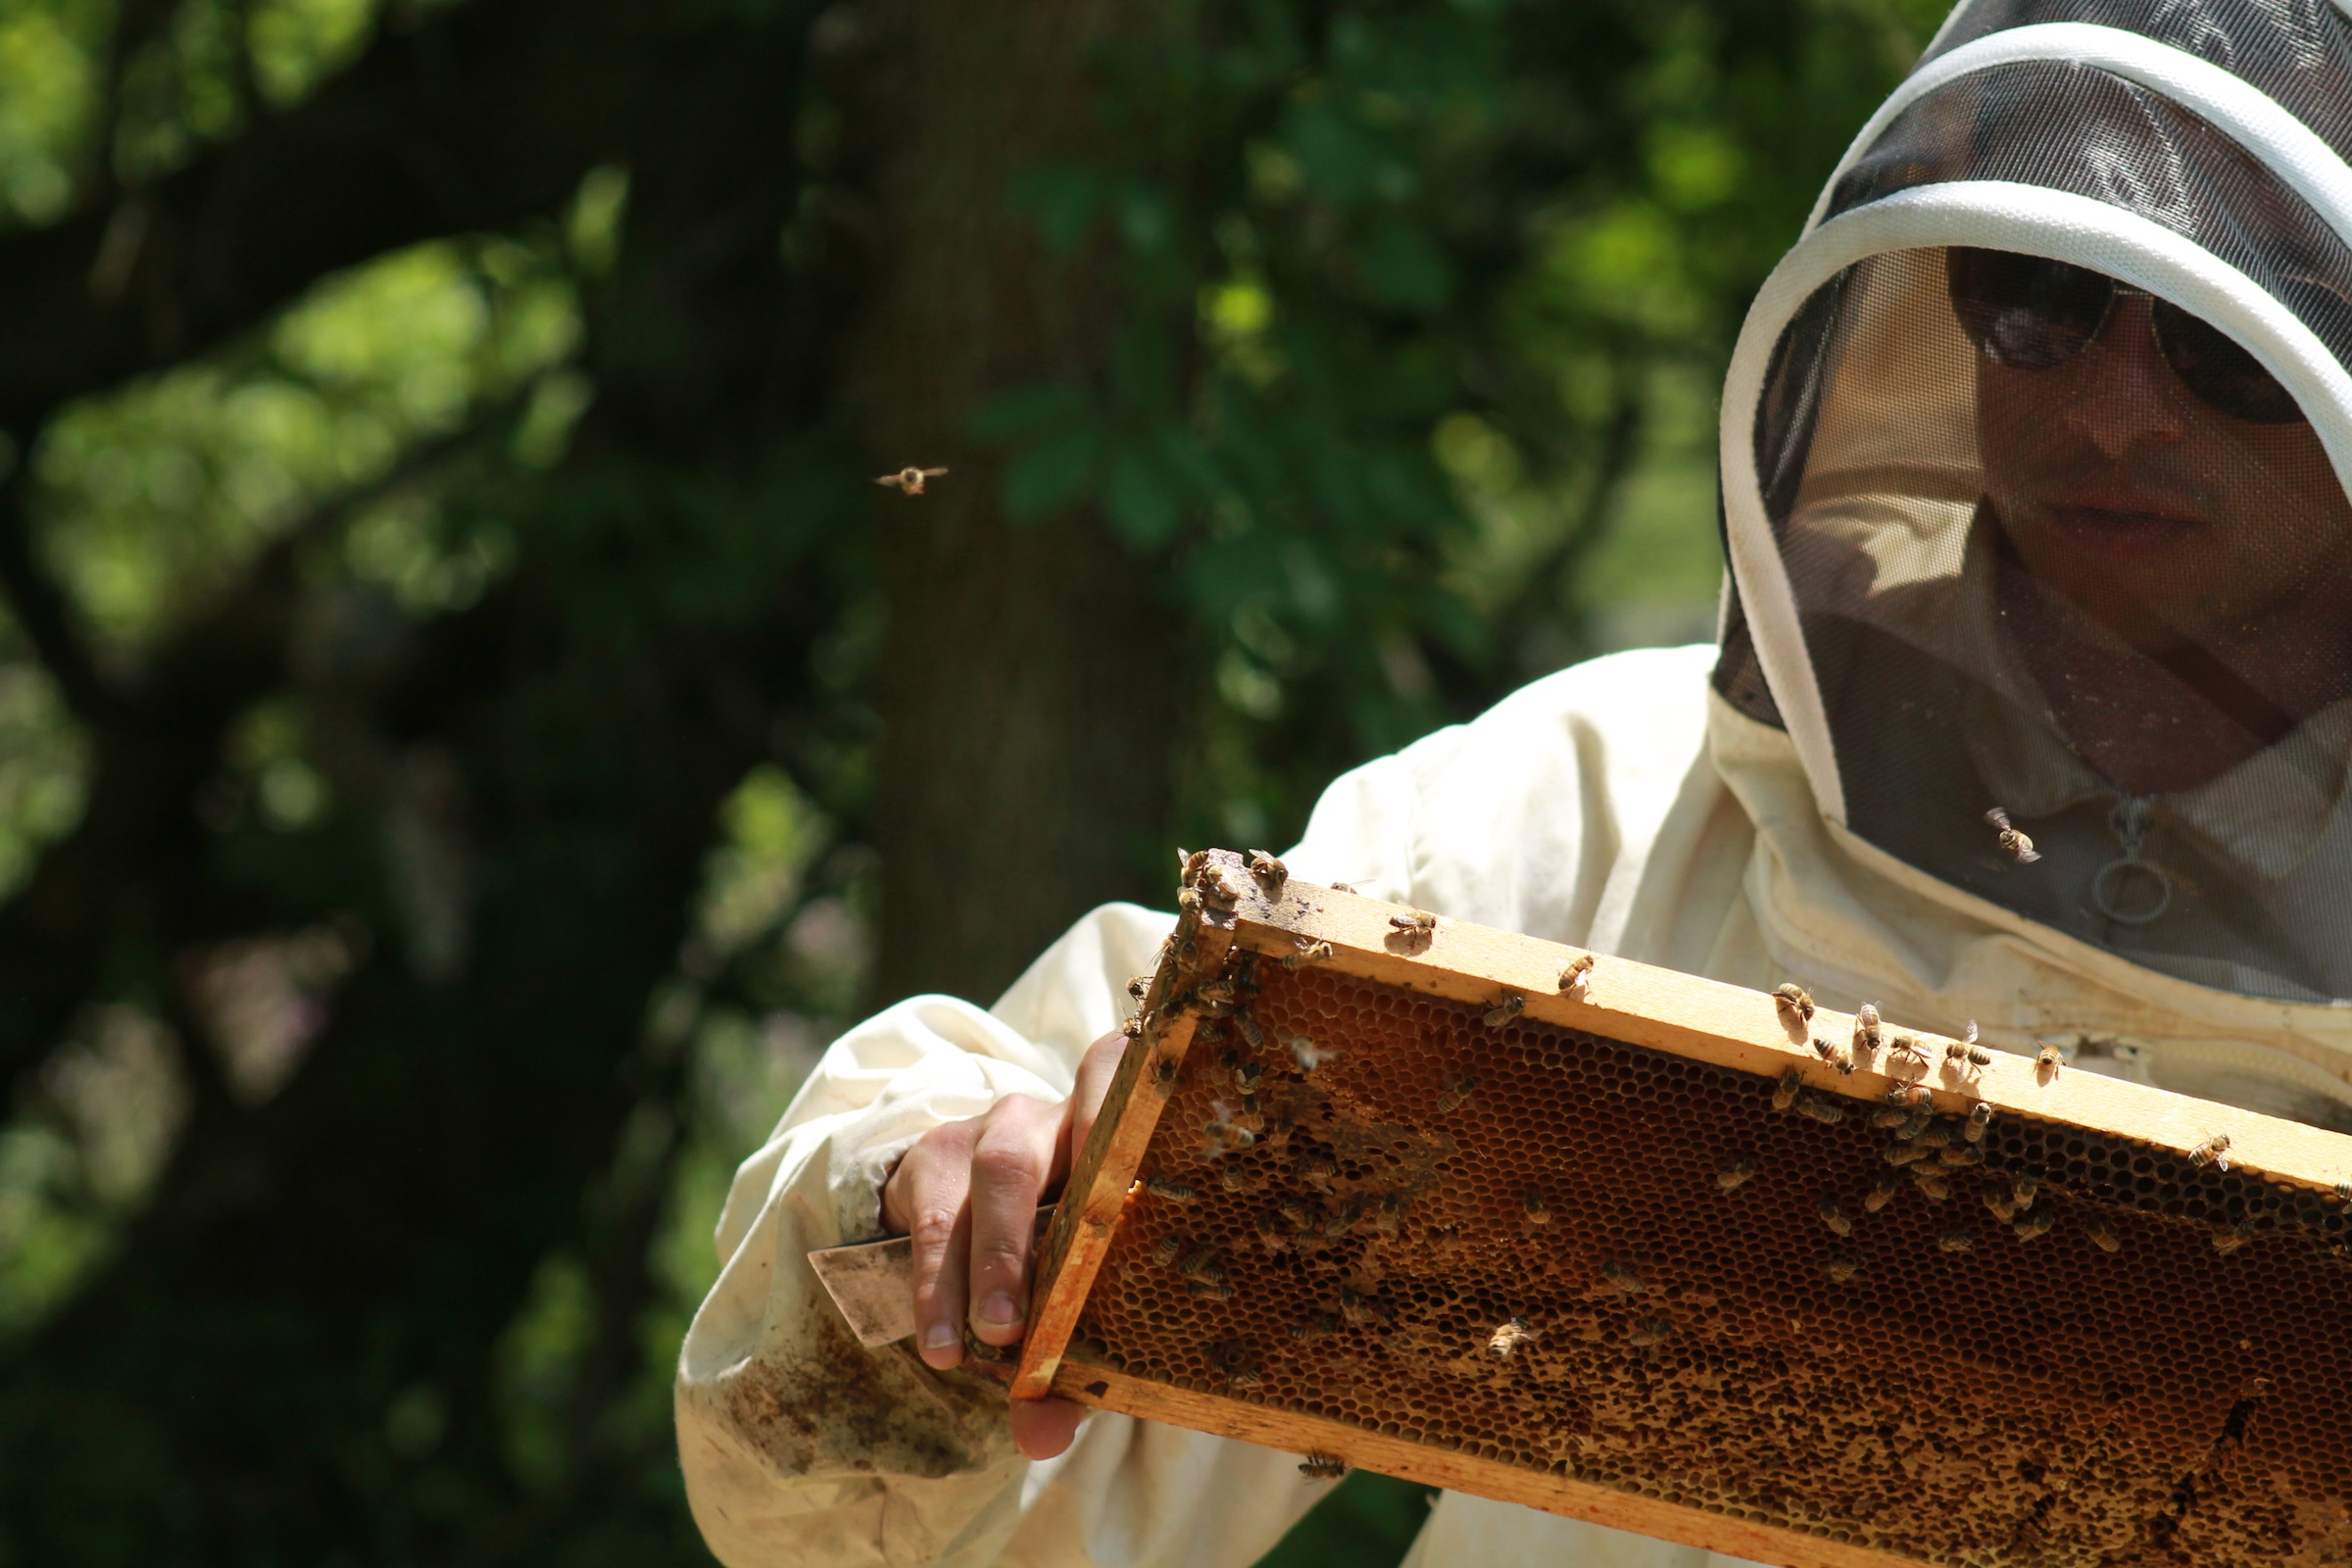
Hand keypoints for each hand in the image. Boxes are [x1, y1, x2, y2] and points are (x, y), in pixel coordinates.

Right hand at [881, 1027, 1126, 1458]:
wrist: (986, 1220)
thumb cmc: (1066, 1254)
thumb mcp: (1082, 1299)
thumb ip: (1069, 1367)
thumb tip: (1041, 1438)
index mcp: (1117, 1130)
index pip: (1123, 1078)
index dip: (1123, 1102)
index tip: (1132, 1170)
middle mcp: (1055, 1117)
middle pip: (1039, 1150)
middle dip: (1025, 1238)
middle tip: (1015, 1324)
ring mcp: (993, 1130)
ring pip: (991, 1177)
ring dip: (986, 1265)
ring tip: (985, 1340)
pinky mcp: (936, 1156)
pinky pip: (934, 1217)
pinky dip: (937, 1286)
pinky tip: (942, 1343)